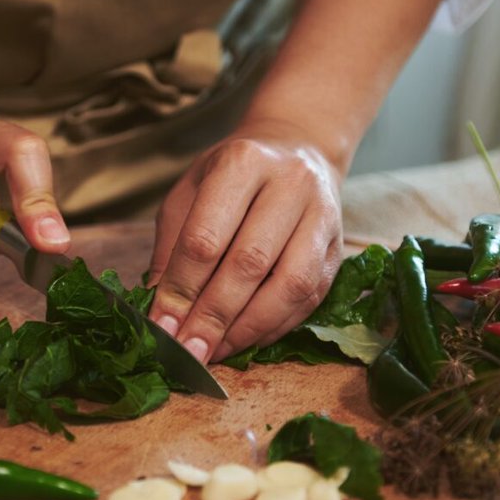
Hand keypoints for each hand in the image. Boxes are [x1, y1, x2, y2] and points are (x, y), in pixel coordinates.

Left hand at [146, 120, 344, 362]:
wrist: (297, 148)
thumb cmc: (232, 175)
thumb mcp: (189, 194)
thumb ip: (171, 248)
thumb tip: (160, 309)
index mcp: (242, 162)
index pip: (206, 237)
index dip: (181, 289)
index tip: (161, 326)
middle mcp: (290, 184)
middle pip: (250, 263)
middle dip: (213, 316)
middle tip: (188, 351)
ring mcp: (323, 215)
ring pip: (290, 285)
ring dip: (249, 328)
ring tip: (216, 351)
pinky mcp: (339, 246)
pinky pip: (310, 297)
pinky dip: (276, 327)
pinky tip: (246, 341)